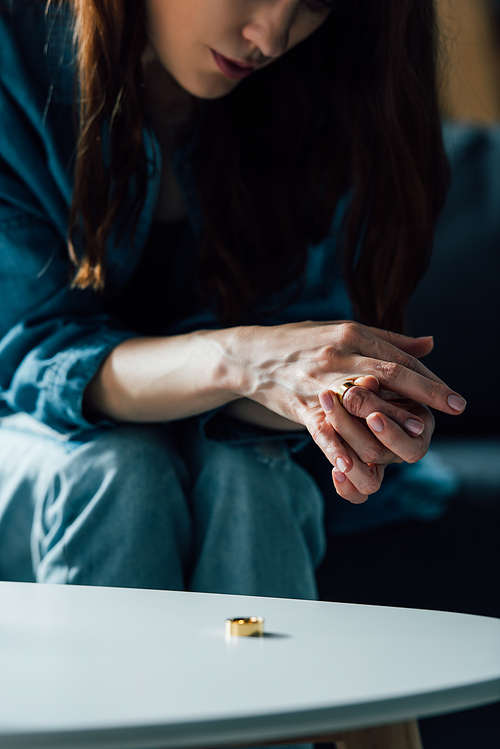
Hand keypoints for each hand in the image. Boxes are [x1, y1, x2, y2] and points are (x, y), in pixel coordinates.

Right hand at [230, 320, 464, 497]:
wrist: (249, 355)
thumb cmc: (301, 341)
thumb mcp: (342, 331)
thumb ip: (387, 339)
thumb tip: (430, 344)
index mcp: (350, 335)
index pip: (397, 357)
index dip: (428, 375)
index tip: (453, 393)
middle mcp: (337, 356)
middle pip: (389, 374)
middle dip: (426, 392)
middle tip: (455, 407)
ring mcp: (318, 381)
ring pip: (361, 402)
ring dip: (394, 420)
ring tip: (421, 433)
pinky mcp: (301, 406)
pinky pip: (323, 429)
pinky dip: (340, 447)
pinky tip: (359, 462)